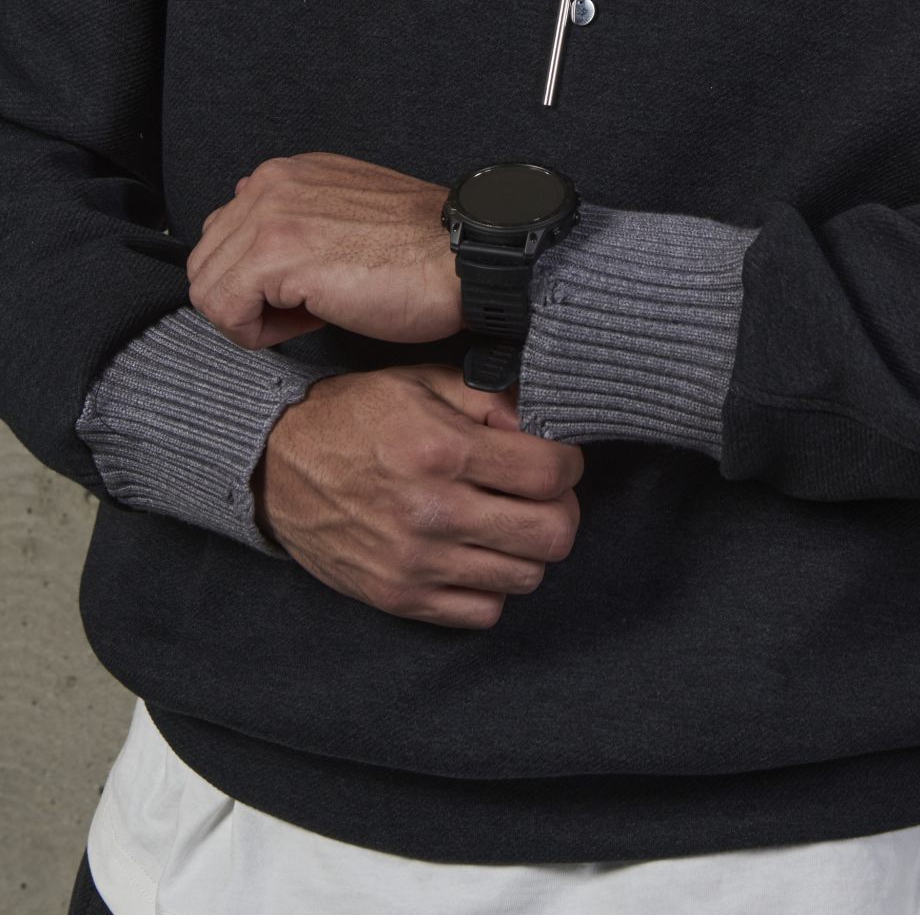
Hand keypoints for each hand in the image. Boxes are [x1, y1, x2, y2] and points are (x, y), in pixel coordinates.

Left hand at [186, 152, 462, 348]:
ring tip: (307, 316)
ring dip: (251, 315)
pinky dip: (256, 332)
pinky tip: (307, 321)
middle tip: (304, 310)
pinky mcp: (275, 254)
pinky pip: (223, 309)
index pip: (226, 233)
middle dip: (247, 297)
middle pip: (208, 259)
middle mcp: (272, 183)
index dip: (259, 278)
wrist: (468, 261)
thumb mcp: (352, 217)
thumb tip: (262, 252)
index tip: (305, 290)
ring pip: (208, 286)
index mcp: (290, 173)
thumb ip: (302, 220)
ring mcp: (270, 215)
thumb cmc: (426, 252)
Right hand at [252, 364, 583, 628]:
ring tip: (506, 521)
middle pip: (553, 533)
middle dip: (560, 509)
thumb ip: (488, 397)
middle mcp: (432, 511)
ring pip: (527, 576)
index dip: (568, 462)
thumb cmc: (355, 417)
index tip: (556, 459)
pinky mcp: (400, 599)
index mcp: (442, 449)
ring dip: (528, 548)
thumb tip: (542, 423)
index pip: (552, 473)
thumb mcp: (421, 382)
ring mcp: (416, 563)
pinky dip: (492, 586)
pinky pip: (484, 612)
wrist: (276, 467)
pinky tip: (476, 553)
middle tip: (541, 495)